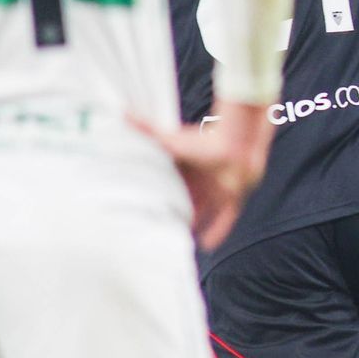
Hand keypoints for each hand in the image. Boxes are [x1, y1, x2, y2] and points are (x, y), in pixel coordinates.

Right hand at [136, 101, 271, 249]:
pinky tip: (206, 246)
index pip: (170, 185)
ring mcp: (216, 190)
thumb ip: (146, 129)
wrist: (237, 142)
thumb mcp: (170, 141)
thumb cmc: (202, 141)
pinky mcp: (231, 197)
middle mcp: (200, 180)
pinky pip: (224, 219)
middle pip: (186, 200)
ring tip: (180, 239)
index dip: (160, 196)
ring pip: (203, 211)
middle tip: (161, 228)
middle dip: (176, 212)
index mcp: (185, 169)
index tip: (147, 208)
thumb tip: (121, 111)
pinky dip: (217, 232)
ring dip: (195, 223)